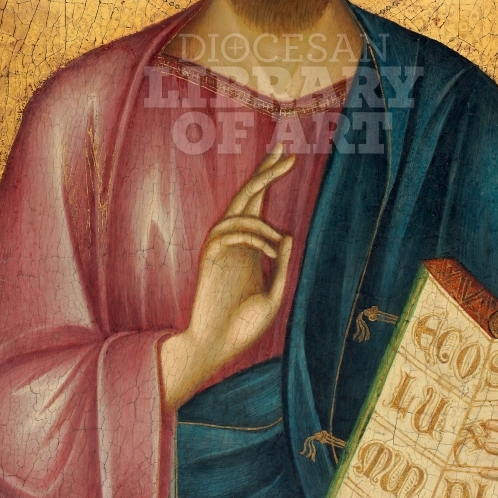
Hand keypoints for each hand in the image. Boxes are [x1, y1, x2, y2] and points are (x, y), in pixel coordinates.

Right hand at [161, 145, 294, 410]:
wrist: (218, 346)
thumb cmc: (245, 325)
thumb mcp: (274, 294)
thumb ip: (282, 265)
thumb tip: (288, 233)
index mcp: (251, 247)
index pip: (259, 205)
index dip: (268, 179)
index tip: (284, 156)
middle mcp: (236, 242)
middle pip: (247, 197)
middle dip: (264, 173)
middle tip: (283, 151)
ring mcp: (221, 248)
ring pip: (238, 212)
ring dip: (263, 224)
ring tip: (279, 243)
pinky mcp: (209, 258)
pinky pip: (227, 232)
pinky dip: (252, 236)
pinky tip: (269, 252)